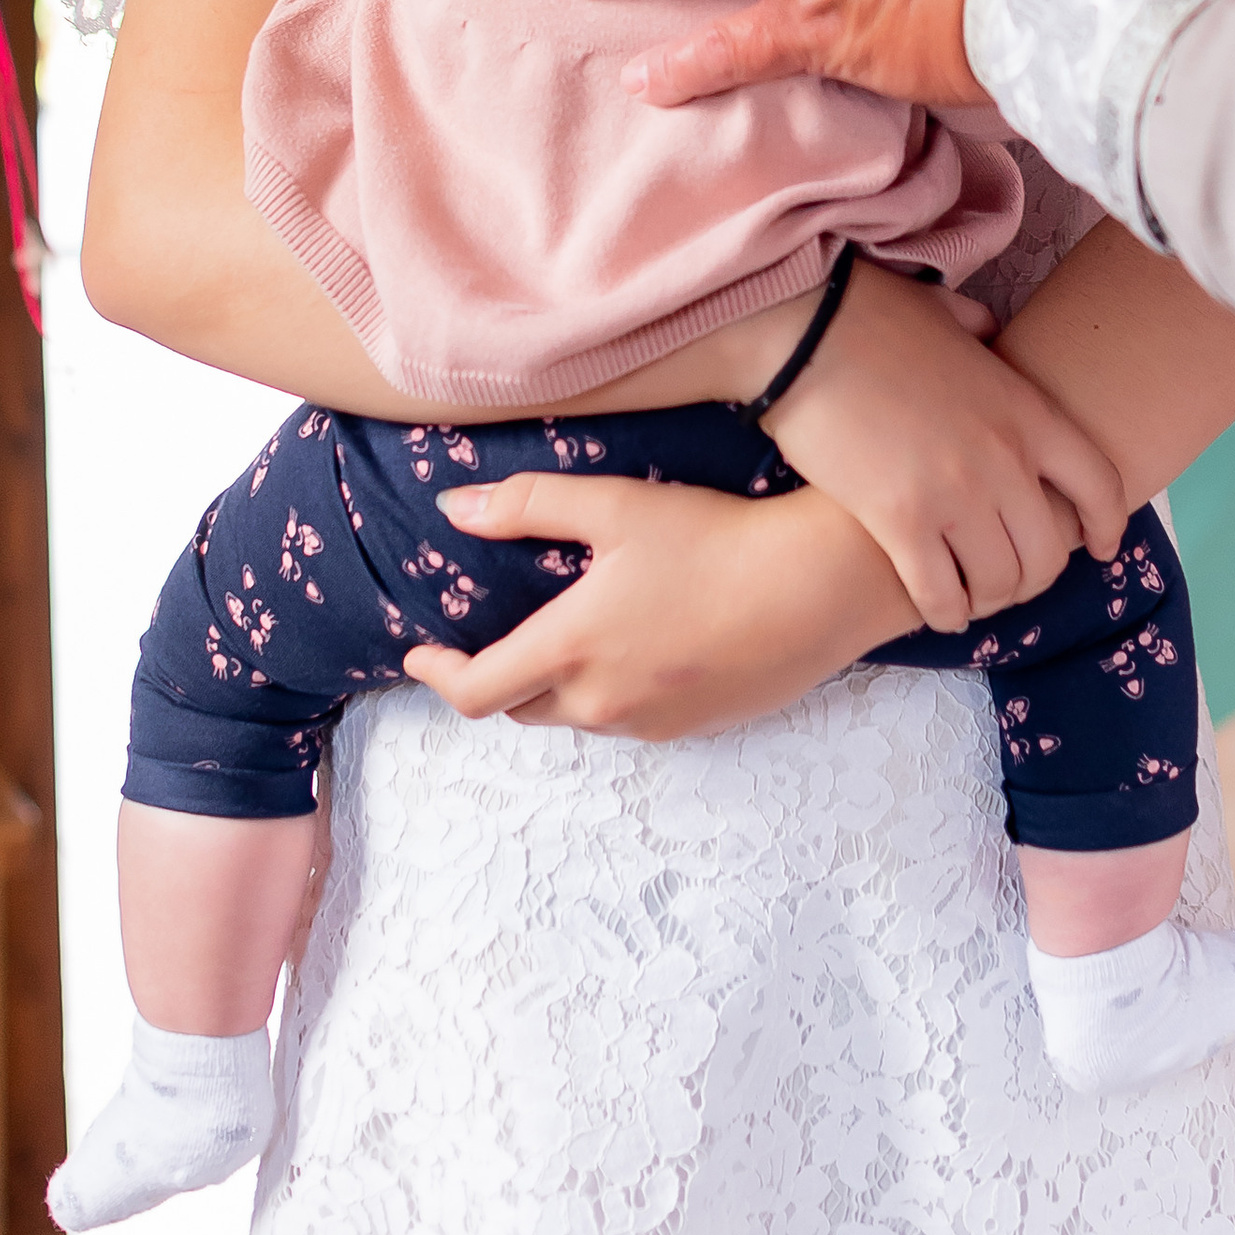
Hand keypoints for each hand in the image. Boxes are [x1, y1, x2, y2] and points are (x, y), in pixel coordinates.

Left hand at [405, 471, 917, 737]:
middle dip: (499, 678)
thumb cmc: (714, 539)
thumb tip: (455, 509)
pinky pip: (627, 718)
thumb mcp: (615, 507)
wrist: (816, 587)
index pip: (475, 692)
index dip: (437, 676)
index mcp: (570, 649)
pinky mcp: (692, 728)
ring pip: (576, 716)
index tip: (418, 657)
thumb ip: (528, 506)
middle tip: (496, 638)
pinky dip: (611, 691)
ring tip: (572, 635)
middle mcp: (602, 702)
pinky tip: (639, 645)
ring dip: (557, 686)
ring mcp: (649, 724)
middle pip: (520, 708)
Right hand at [762, 260, 1126, 629]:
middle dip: (1036, 577)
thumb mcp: (948, 314)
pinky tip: (939, 608)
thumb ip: (982, 333)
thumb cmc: (870, 314)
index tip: (1102, 549)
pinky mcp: (900, 523)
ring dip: (990, 599)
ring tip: (972, 597)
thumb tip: (990, 333)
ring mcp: (955, 496)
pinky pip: (940, 595)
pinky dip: (946, 611)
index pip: (1099, 484)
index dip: (1109, 526)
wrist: (803, 331)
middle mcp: (1004, 460)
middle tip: (1011, 579)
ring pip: (999, 583)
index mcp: (1025, 409)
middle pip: (1050, 553)